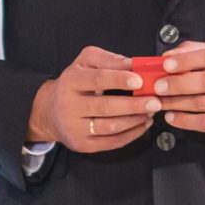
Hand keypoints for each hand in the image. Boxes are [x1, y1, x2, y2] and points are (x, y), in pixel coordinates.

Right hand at [28, 46, 156, 152]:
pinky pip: (111, 142)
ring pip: (110, 126)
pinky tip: (142, 124)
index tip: (140, 80)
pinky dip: (132, 134)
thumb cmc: (73, 84)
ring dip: (135, 120)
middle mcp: (68, 105)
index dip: (120, 80)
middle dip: (134, 105)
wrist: (49, 112)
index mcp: (70, 81)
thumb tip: (135, 65)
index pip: (96, 80)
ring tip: (150, 112)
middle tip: (154, 101)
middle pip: (105, 107)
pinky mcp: (82, 144)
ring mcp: (74, 127)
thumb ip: (109, 60)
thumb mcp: (85, 62)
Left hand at [147, 42, 204, 147]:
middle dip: (178, 83)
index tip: (165, 64)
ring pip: (202, 103)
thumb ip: (198, 51)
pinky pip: (204, 122)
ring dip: (175, 102)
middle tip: (158, 86)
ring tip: (159, 101)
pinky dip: (183, 120)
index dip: (186, 60)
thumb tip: (169, 55)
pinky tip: (171, 116)